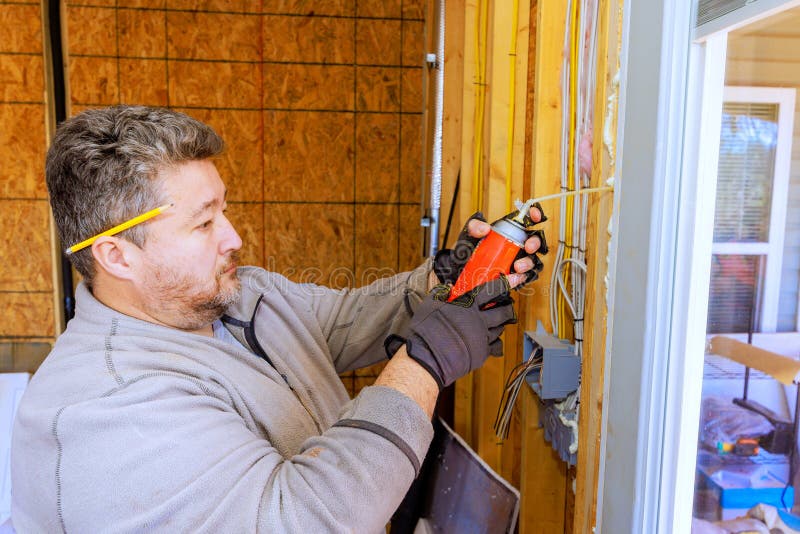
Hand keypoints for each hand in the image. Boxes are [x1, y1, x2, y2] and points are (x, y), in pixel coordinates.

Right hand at [385, 277, 516, 388]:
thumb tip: (446, 287)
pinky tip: (491, 341)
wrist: (427, 357)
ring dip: (500, 324)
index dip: (504, 283)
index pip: (491, 290)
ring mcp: (482, 337)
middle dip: (508, 307)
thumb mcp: (429, 305)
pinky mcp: (481, 354)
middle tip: (507, 304)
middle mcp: (479, 320)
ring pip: (500, 328)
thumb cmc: (426, 331)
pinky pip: (496, 346)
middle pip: (503, 311)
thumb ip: (440, 293)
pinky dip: (495, 342)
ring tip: (497, 322)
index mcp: (468, 305)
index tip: (515, 279)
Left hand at [433, 205, 547, 288]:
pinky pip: (525, 278)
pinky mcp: (516, 277)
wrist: (462, 273)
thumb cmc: (469, 251)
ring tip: (517, 267)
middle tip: (527, 247)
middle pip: (536, 242)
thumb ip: (473, 227)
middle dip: (535, 243)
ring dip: (529, 263)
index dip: (535, 216)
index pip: (527, 221)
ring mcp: (518, 262)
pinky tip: (514, 277)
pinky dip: (522, 278)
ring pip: (534, 261)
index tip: (535, 216)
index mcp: (509, 232)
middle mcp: (517, 246)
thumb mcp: (468, 237)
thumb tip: (484, 228)